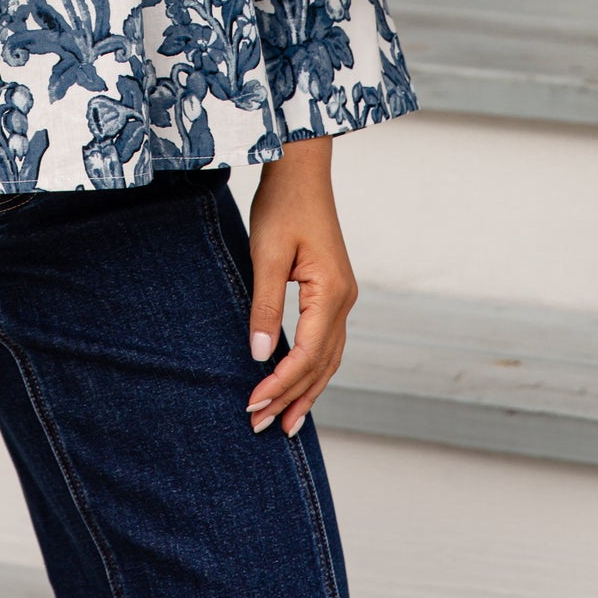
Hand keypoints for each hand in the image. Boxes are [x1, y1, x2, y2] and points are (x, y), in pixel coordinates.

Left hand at [243, 138, 356, 437]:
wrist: (302, 170)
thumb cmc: (282, 205)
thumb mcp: (266, 255)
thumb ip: (265, 307)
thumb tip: (260, 355)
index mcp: (331, 293)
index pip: (307, 354)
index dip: (280, 384)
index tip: (253, 404)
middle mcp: (344, 300)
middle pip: (321, 364)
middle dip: (292, 397)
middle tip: (263, 427)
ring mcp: (343, 297)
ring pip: (328, 358)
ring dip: (306, 390)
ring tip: (286, 422)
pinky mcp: (333, 292)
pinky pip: (327, 342)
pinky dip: (313, 369)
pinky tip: (299, 384)